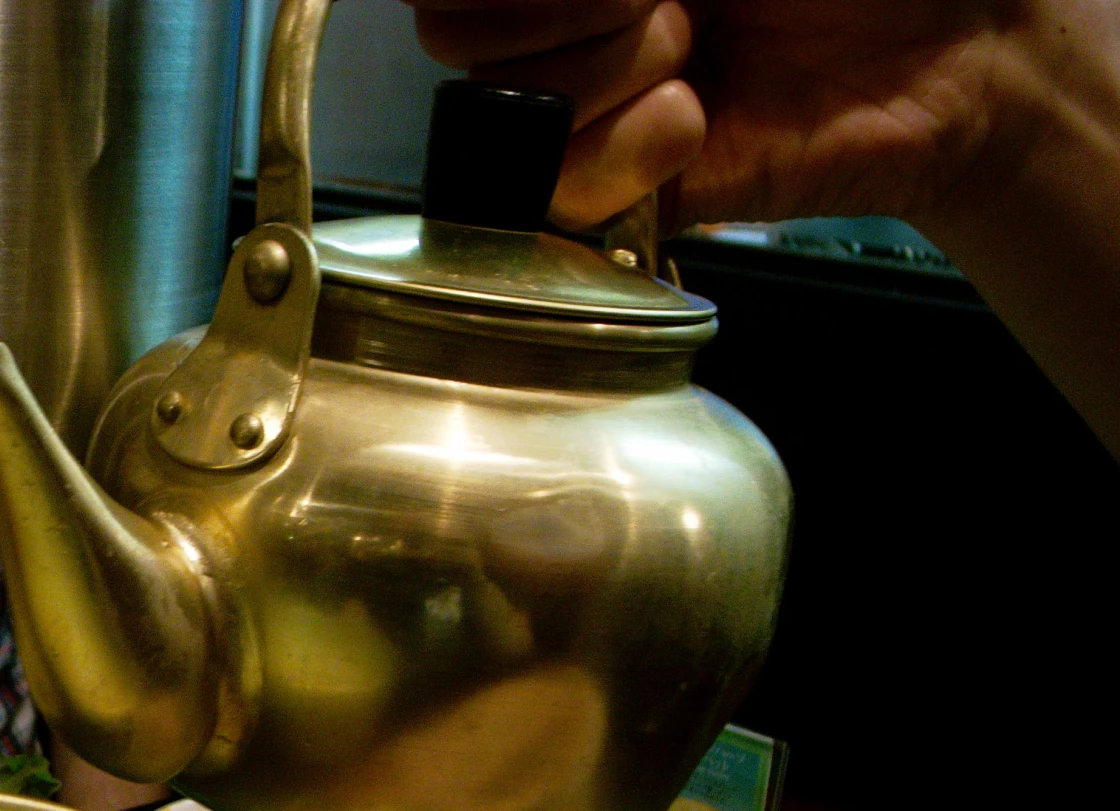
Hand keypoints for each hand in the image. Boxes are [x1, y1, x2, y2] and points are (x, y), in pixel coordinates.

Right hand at [411, 0, 1108, 231]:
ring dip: (619, 73)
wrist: (947, 49)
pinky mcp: (617, 194)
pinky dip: (634, 150)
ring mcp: (584, 112)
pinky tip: (698, 120)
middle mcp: (565, 28)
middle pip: (461, 37)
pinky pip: (561, 189)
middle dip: (572, 12)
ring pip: (514, 111)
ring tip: (701, 54)